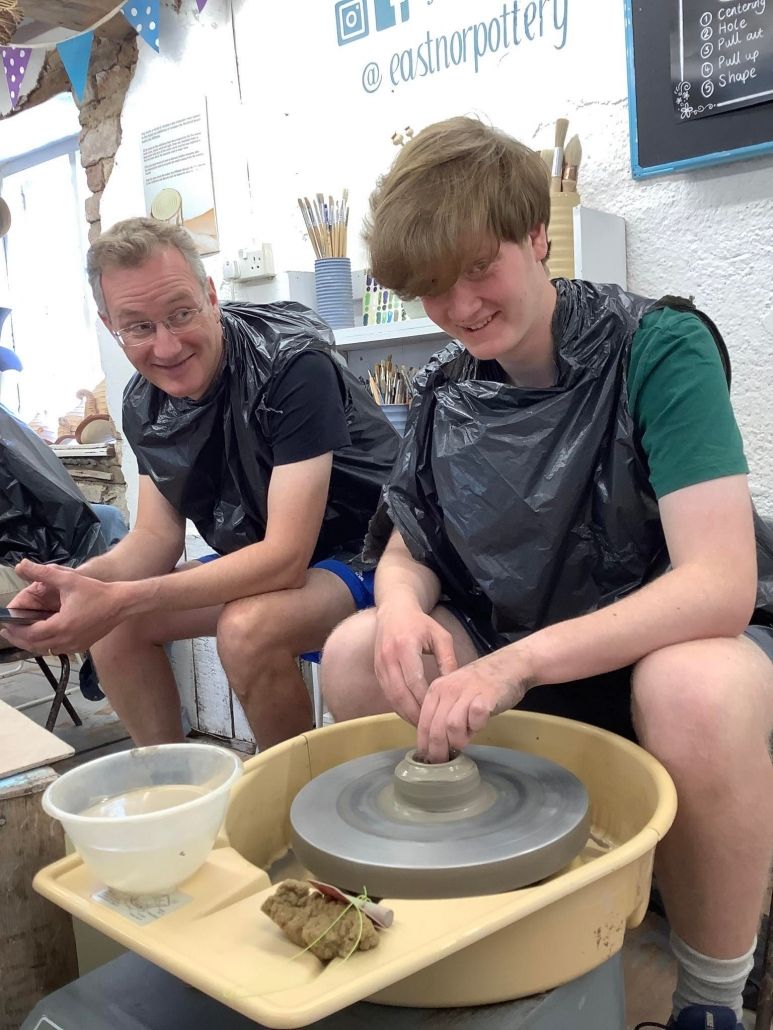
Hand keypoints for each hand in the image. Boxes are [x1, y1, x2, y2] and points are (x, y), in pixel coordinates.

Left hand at [1, 560, 130, 653]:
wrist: (122, 603)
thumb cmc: (97, 591)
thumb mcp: (69, 579)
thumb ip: (43, 572)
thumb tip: (21, 565)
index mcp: (61, 626)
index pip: (30, 634)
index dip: (15, 631)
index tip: (5, 626)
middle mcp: (66, 640)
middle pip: (35, 646)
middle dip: (19, 639)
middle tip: (8, 632)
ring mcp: (75, 646)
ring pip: (46, 650)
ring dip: (32, 644)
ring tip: (22, 634)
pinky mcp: (82, 646)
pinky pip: (57, 650)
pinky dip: (46, 645)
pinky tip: (44, 635)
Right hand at [374, 603, 457, 725]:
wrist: (394, 611)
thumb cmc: (420, 623)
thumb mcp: (440, 636)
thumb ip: (448, 660)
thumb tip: (454, 687)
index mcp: (405, 646)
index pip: (414, 681)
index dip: (426, 700)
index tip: (439, 712)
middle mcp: (389, 657)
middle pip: (400, 693)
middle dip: (415, 713)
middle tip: (430, 726)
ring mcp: (380, 664)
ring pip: (391, 697)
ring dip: (405, 713)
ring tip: (421, 725)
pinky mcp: (377, 670)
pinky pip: (387, 694)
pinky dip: (398, 707)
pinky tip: (410, 714)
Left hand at [416, 651, 531, 762]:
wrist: (510, 665)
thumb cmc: (482, 684)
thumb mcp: (456, 696)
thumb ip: (446, 716)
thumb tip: (439, 745)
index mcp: (437, 689)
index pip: (423, 722)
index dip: (424, 744)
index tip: (427, 759)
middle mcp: (448, 689)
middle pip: (435, 728)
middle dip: (437, 750)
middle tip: (443, 762)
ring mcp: (467, 692)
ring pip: (451, 726)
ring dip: (457, 740)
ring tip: (464, 742)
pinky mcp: (486, 696)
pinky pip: (475, 719)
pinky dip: (476, 728)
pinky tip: (479, 726)